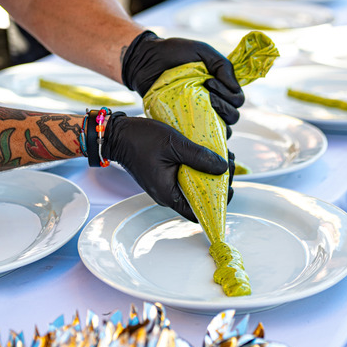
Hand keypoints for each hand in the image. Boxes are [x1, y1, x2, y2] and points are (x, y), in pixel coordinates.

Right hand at [102, 114, 232, 221]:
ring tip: (221, 154)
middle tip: (229, 162)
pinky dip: (198, 166)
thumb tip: (223, 167)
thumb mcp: (174, 145)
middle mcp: (168, 194)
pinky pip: (186, 175)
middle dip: (218, 182)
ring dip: (210, 171)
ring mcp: (166, 185)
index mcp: (169, 195)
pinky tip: (206, 152)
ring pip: (194, 184)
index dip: (217, 204)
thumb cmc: (140, 139)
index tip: (229, 187)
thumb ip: (199, 156)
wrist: (116, 133)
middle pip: (200, 197)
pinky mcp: (165, 175)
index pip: (198, 212)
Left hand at [121, 31, 244, 126]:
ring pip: (221, 130)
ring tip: (198, 105)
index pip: (238, 100)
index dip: (229, 94)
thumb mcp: (202, 51)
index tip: (210, 81)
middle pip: (233, 116)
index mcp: (221, 88)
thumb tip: (235, 87)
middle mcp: (214, 104)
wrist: (147, 60)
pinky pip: (199, 137)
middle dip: (223, 105)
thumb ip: (223, 65)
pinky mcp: (184, 124)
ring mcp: (200, 115)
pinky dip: (201, 135)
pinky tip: (191, 122)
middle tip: (205, 91)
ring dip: (215, 119)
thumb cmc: (175, 53)